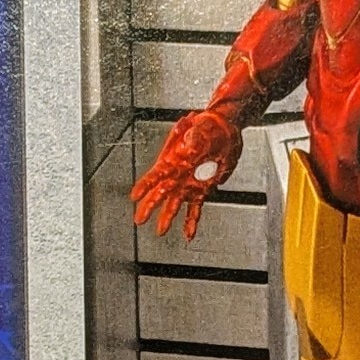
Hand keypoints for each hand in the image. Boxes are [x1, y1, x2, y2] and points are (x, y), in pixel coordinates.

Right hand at [131, 109, 241, 241]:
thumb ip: (193, 135)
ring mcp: (188, 184)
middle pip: (160, 193)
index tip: (134, 196)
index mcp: (173, 160)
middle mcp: (177, 175)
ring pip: (174, 205)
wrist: (225, 131)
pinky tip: (188, 234)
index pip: (155, 175)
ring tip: (160, 231)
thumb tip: (188, 146)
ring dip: (166, 218)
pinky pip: (194, 210)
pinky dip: (191, 222)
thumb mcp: (202, 126)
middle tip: (139, 219)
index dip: (145, 186)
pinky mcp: (201, 191)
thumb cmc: (209, 125)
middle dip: (149, 207)